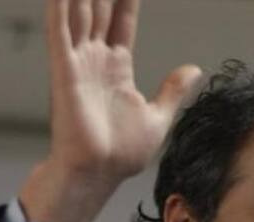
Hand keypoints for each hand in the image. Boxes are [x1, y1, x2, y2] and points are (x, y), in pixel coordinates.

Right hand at [20, 0, 201, 221]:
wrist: (98, 174)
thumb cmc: (121, 154)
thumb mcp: (158, 117)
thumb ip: (173, 91)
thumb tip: (193, 71)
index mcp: (116, 67)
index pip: (121, 19)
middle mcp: (95, 60)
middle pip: (98, 8)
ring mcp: (78, 64)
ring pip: (78, 12)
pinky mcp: (65, 72)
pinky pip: (60, 32)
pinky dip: (60, 9)